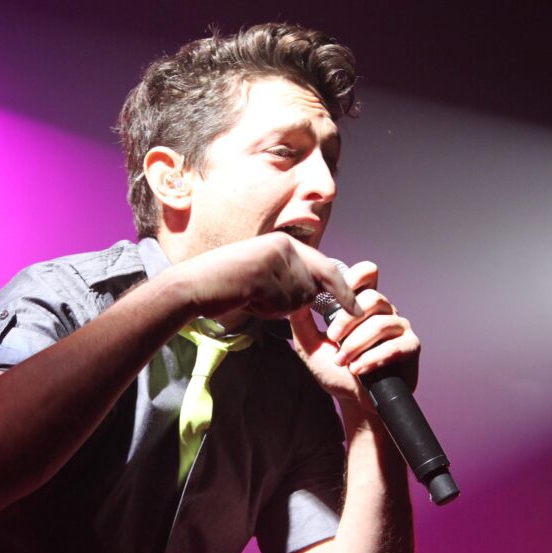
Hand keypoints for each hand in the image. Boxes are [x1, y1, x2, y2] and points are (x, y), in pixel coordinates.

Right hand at [170, 232, 361, 320]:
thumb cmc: (227, 284)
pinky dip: (266, 310)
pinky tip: (246, 298)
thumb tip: (316, 291)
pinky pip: (281, 305)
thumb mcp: (263, 272)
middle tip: (260, 296)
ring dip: (276, 307)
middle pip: (311, 287)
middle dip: (292, 302)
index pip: (327, 267)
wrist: (194, 285)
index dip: (344, 291)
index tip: (357, 310)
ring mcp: (274, 258)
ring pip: (297, 299)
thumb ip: (289, 276)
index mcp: (285, 242)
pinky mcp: (264, 273)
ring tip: (250, 295)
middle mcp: (284, 245)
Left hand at [289, 261, 419, 406]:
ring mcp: (400, 327)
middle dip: (347, 319)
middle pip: (372, 298)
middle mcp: (385, 310)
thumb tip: (295, 297)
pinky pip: (393, 346)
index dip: (356, 276)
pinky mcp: (410, 346)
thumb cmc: (335, 370)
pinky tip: (358, 369)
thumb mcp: (310, 344)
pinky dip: (372, 358)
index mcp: (362, 304)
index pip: (368, 275)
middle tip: (332, 338)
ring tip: (343, 361)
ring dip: (356, 343)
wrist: (354, 400)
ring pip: (380, 323)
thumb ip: (302, 320)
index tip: (338, 288)